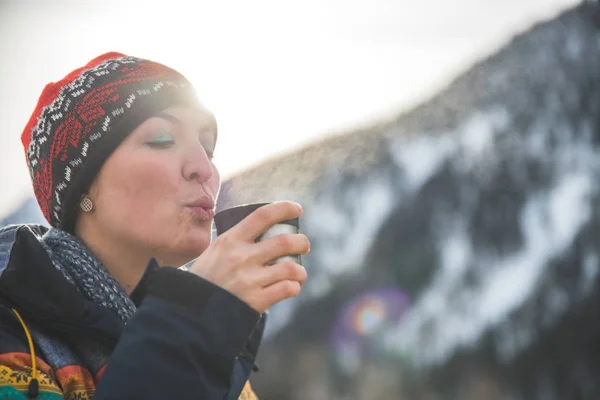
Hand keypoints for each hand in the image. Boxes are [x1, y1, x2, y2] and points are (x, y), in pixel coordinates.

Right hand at [188, 201, 309, 312]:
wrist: (191, 313)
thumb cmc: (204, 280)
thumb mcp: (213, 252)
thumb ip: (235, 242)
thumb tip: (259, 230)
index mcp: (230, 240)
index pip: (262, 216)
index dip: (284, 209)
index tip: (297, 209)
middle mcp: (241, 257)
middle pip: (285, 241)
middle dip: (301, 242)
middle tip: (304, 245)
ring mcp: (250, 279)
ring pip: (290, 268)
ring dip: (300, 271)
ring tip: (299, 274)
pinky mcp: (256, 301)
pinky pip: (287, 289)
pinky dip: (294, 287)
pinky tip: (291, 288)